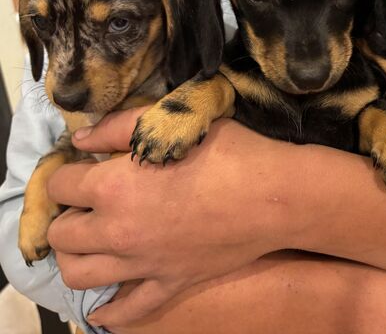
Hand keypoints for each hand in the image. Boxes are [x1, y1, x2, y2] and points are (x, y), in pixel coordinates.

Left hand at [46, 109, 293, 328]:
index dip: (66, 173)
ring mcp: (144, 264)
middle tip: (84, 203)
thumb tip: (78, 139)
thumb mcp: (173, 123)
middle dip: (65, 215)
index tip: (81, 168)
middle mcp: (118, 231)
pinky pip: (130, 308)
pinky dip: (110, 311)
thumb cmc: (229, 152)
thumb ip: (118, 126)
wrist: (275, 196)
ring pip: (80, 275)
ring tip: (88, 242)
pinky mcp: (170, 283)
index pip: (60, 185)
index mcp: (113, 187)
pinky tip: (103, 307)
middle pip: (61, 234)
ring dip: (74, 258)